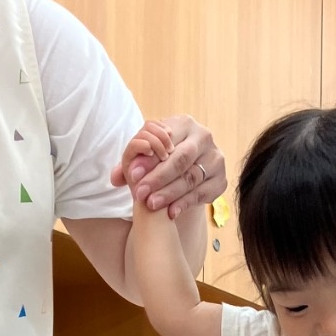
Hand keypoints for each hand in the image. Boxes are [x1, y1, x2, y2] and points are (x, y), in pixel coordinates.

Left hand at [111, 114, 226, 218]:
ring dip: (170, 193)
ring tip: (152, 204)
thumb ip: (131, 164)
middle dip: (159, 178)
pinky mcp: (221, 179)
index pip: (167, 141)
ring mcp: (215, 159)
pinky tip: (171, 212)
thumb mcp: (148, 156)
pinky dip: (185, 203)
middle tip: (140, 193)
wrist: (187, 172)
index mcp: (185, 123)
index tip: (133, 175)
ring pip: (191, 178)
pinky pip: (202, 193)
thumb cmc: (163, 160)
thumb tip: (115, 178)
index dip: (149, 159)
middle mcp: (204, 137)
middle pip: (181, 159)